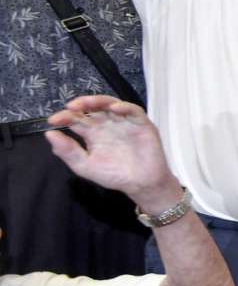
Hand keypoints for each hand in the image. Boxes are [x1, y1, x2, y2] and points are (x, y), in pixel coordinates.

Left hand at [45, 96, 179, 205]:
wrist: (141, 184)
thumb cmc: (115, 175)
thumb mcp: (85, 166)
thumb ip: (68, 152)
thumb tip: (50, 134)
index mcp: (92, 133)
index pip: (76, 119)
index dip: (65, 117)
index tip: (53, 121)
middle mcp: (107, 124)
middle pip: (93, 107)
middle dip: (81, 104)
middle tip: (71, 107)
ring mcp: (124, 122)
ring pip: (110, 104)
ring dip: (99, 101)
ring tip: (87, 103)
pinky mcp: (141, 123)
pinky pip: (133, 110)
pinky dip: (125, 107)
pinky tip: (114, 108)